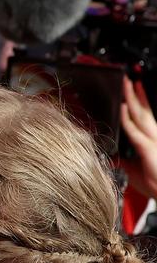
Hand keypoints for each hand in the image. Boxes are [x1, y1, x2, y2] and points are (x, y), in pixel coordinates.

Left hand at [120, 77, 156, 199]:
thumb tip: (110, 157)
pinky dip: (126, 118)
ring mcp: (152, 140)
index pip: (144, 115)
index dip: (138, 100)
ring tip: (126, 84)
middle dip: (134, 93)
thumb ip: (122, 160)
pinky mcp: (148, 148)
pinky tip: (120, 108)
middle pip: (142, 110)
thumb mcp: (133, 169)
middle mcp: (153, 136)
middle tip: (128, 78)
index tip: (133, 88)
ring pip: (140, 114)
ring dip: (131, 98)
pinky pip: (134, 130)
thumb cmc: (153, 184)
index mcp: (151, 139)